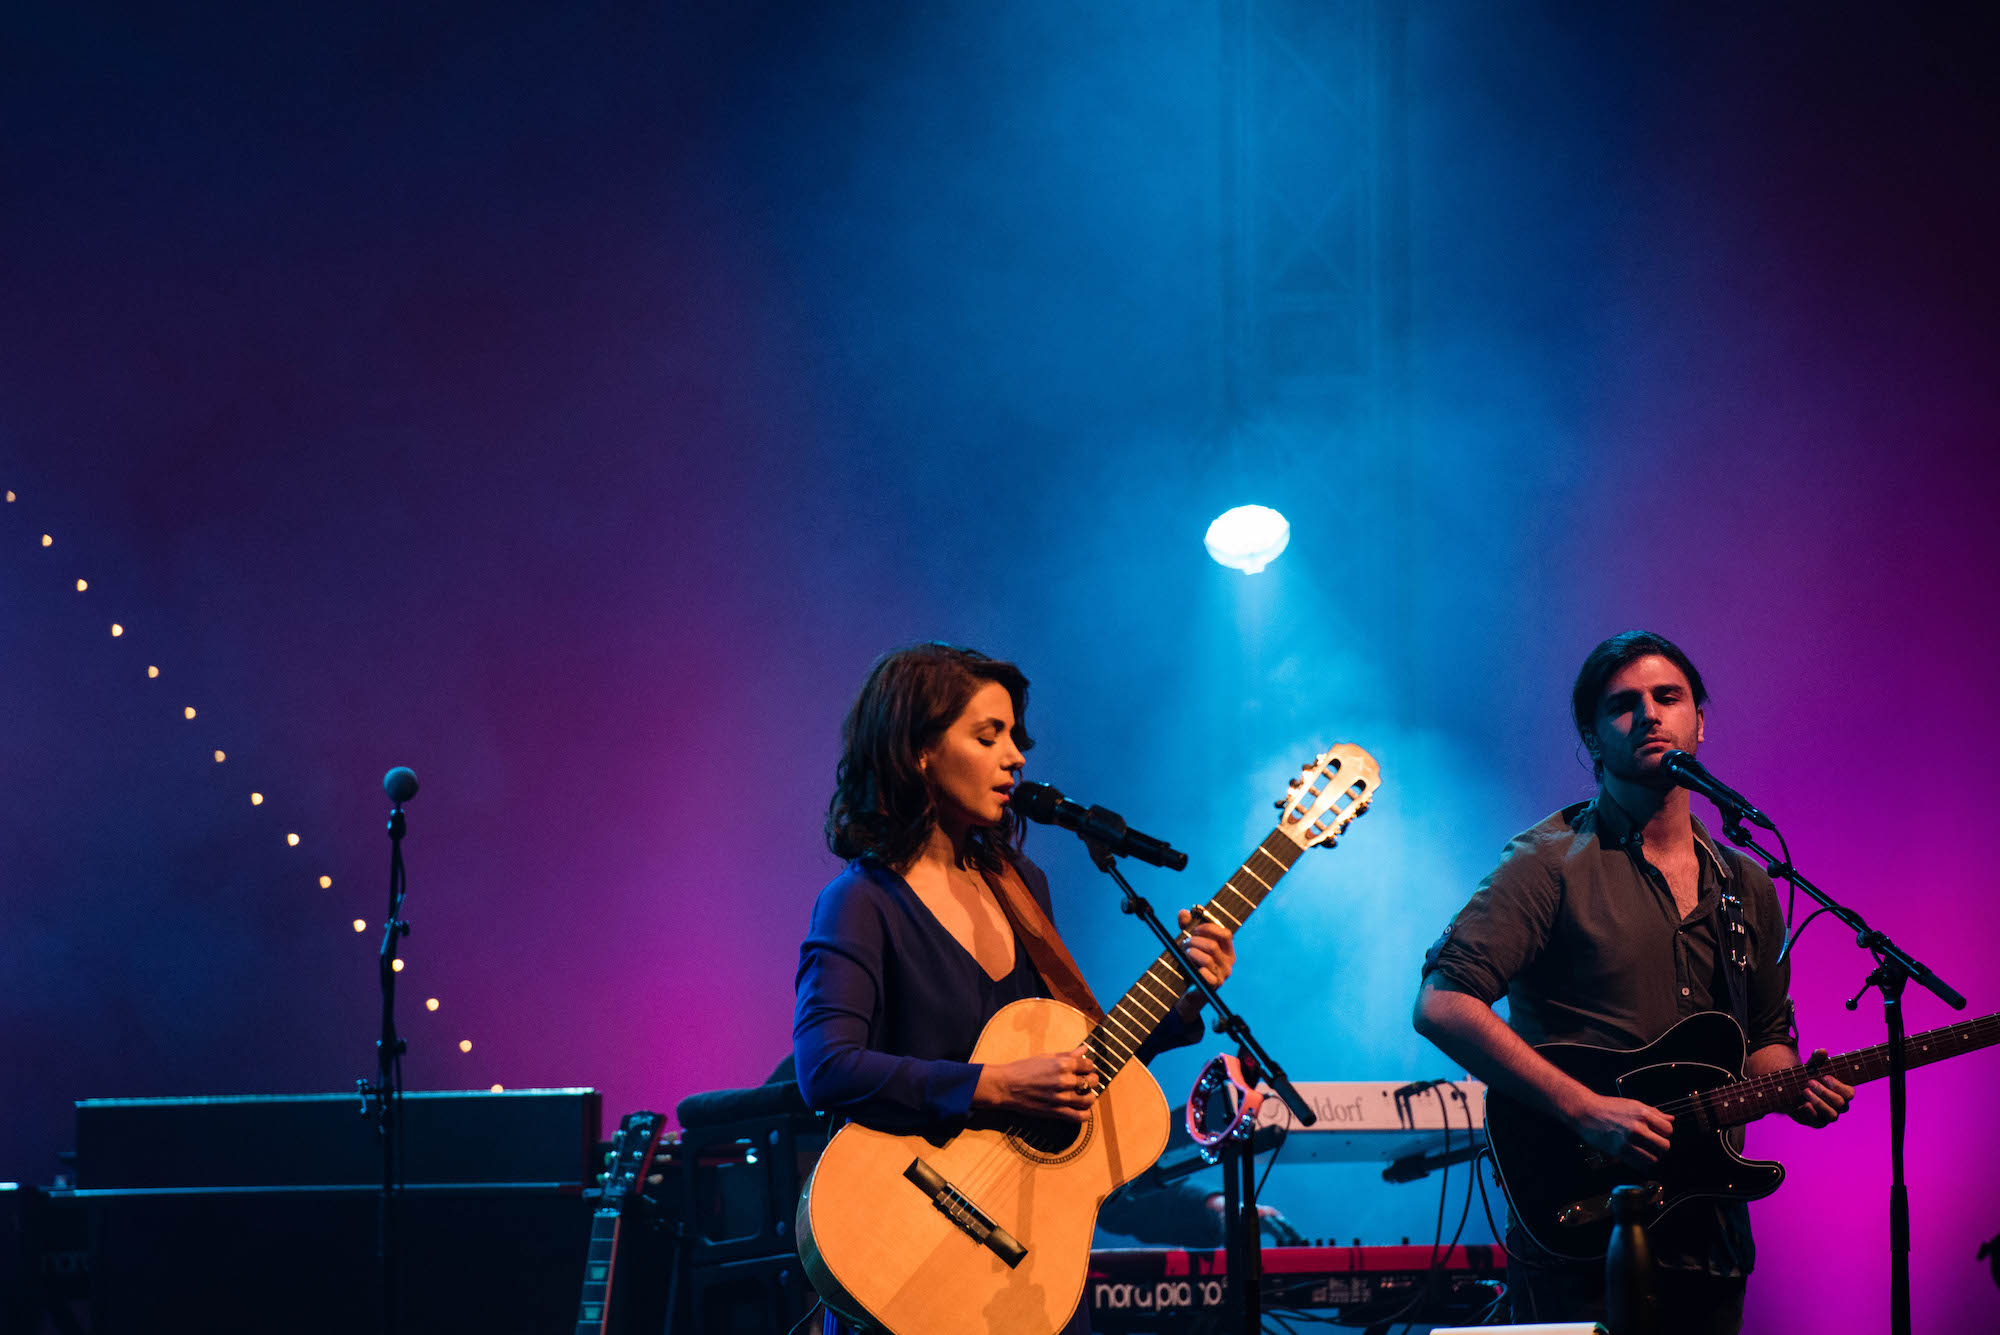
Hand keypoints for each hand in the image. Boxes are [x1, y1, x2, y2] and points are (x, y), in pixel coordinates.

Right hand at [972, 1045, 1098, 1122]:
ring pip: (1089, 1099)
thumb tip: (1084, 1050)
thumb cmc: (1023, 1068)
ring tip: (1085, 1095)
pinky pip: (1080, 1116)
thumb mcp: (1045, 1057)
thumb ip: (1067, 1054)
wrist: (1006, 1086)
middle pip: (1091, 1081)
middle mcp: (1064, 1080)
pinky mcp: (1056, 1111)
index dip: (1088, 1066)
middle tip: (1086, 1081)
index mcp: (1062, 1064)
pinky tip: (1082, 1109)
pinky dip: (1085, 1114)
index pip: (1088, 1064)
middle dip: (1091, 1080)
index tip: (1084, 1068)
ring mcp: (1061, 1097)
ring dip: (1090, 1096)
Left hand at [1177, 908, 1234, 988]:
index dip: (1210, 929)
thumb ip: (1187, 927)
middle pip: (1213, 946)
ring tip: (1184, 953)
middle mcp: (1229, 962)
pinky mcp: (1214, 986)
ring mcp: (1223, 975)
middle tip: (1184, 942)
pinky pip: (1206, 975)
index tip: (1194, 929)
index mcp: (1228, 949)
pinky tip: (1192, 967)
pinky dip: (1197, 969)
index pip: (1226, 934)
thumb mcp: (1191, 942)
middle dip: (1194, 942)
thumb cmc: (1193, 962)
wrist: (1192, 988)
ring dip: (1192, 953)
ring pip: (1207, 959)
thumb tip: (1183, 912)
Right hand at [1571, 1092, 1673, 1168]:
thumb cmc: (1608, 1107)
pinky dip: (1641, 1162)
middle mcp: (1637, 1128)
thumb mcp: (1633, 1104)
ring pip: (1654, 1158)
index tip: (1659, 1133)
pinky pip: (1640, 1164)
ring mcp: (1629, 1141)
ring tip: (1644, 1150)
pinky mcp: (1620, 1152)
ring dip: (1651, 1156)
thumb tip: (1670, 1119)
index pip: (1668, 1129)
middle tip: (1653, 1143)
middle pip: (1664, 1146)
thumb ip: (1653, 1112)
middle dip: (1661, 1146)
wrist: (1587, 1112)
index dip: (1665, 1132)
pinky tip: (1636, 1154)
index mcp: (1642, 1114)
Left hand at [1789, 1049, 1853, 1127]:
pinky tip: (1803, 1105)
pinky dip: (1811, 1113)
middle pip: (1840, 1103)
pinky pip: (1817, 1122)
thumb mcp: (1811, 1067)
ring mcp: (1828, 1116)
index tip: (1825, 1077)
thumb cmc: (1808, 1077)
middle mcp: (1839, 1107)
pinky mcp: (1816, 1123)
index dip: (1838, 1086)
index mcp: (1843, 1093)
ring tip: (1805, 1091)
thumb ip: (1817, 1059)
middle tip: (1810, 1082)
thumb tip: (1822, 1051)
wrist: (1792, 1090)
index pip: (1849, 1094)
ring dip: (1819, 1103)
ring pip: (1832, 1115)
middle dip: (1825, 1092)